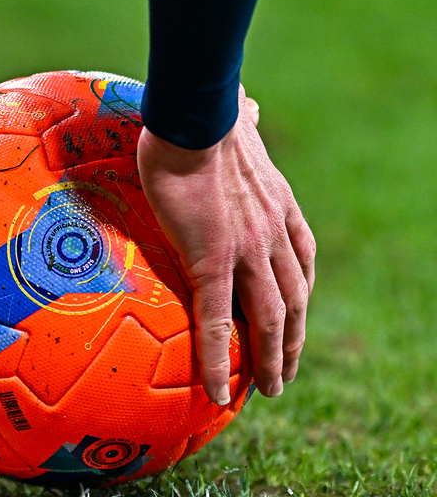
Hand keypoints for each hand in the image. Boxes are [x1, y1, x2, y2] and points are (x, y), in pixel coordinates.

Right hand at [137, 89, 315, 404]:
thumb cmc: (203, 117)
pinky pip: (217, 322)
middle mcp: (273, 235)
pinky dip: (220, 360)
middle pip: (293, 301)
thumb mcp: (236, 122)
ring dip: (271, 360)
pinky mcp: (214, 262)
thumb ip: (244, 122)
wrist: (195, 119)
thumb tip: (246, 105)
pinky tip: (218, 391)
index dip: (300, 296)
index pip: (301, 263)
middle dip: (292, 341)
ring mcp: (248, 252)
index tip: (292, 319)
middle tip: (284, 373)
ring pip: (269, 320)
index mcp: (278, 207)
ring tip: (267, 391)